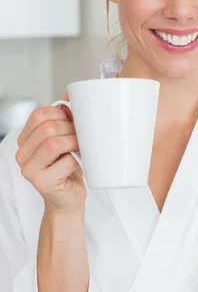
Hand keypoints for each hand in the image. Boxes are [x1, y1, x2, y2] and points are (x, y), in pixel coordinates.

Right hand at [15, 91, 85, 214]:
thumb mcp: (66, 138)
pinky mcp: (42, 182)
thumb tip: (73, 93)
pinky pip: (65, 161)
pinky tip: (79, 163)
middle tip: (81, 137)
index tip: (74, 122)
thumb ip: (65, 117)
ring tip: (81, 148)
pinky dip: (77, 160)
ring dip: (74, 142)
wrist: (68, 198)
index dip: (61, 114)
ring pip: (54, 143)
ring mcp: (29, 169)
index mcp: (25, 139)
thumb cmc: (67, 168)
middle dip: (70, 129)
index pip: (39, 114)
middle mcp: (22, 153)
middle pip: (47, 128)